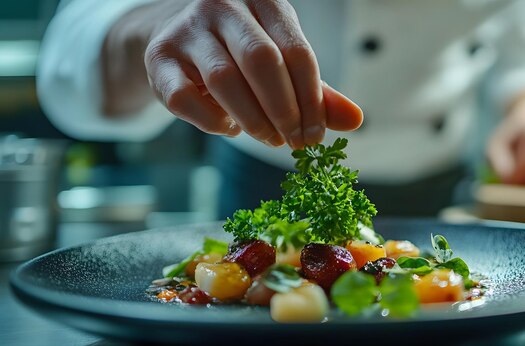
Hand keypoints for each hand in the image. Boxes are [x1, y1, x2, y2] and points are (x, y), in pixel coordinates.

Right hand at [103, 0, 361, 148]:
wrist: (180, 37)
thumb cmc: (242, 51)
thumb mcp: (283, 61)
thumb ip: (316, 90)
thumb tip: (355, 120)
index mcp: (264, 0)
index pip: (298, 52)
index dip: (311, 100)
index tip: (316, 135)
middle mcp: (223, 5)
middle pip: (262, 62)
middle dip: (284, 111)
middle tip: (293, 142)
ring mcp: (186, 29)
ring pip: (225, 81)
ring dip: (253, 120)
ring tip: (268, 138)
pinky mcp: (158, 57)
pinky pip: (186, 99)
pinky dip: (213, 123)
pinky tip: (230, 128)